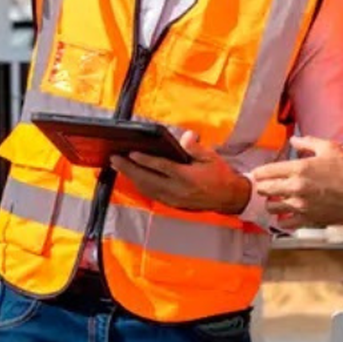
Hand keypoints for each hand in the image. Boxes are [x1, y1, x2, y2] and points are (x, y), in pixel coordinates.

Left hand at [110, 131, 250, 214]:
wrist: (228, 198)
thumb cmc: (220, 175)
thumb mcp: (211, 158)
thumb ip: (195, 148)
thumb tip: (186, 137)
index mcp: (187, 177)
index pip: (161, 167)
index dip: (144, 160)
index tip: (131, 152)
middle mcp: (177, 190)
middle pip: (147, 180)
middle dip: (129, 169)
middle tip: (114, 158)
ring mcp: (173, 200)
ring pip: (146, 189)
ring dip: (131, 177)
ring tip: (118, 166)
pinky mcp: (172, 204)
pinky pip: (152, 194)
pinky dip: (140, 185)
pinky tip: (133, 177)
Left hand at [250, 136, 342, 229]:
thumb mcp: (328, 148)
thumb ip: (308, 143)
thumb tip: (293, 140)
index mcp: (299, 169)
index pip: (267, 171)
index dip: (258, 173)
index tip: (256, 174)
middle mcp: (295, 188)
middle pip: (265, 189)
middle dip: (261, 187)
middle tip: (263, 186)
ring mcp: (300, 205)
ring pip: (272, 207)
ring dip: (271, 203)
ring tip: (275, 200)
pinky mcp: (308, 219)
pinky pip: (287, 223)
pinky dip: (282, 220)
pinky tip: (284, 216)